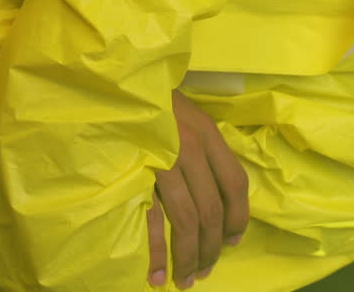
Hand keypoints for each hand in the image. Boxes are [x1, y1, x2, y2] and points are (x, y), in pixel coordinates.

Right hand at [147, 90, 248, 288]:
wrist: (114, 81)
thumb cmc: (151, 100)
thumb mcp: (188, 116)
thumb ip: (205, 149)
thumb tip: (220, 194)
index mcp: (208, 134)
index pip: (236, 184)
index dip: (238, 218)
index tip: (233, 242)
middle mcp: (191, 148)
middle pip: (212, 210)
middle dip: (211, 248)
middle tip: (204, 272)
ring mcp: (162, 160)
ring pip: (186, 220)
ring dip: (189, 257)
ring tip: (185, 280)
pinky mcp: (135, 171)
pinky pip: (151, 219)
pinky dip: (158, 251)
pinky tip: (159, 273)